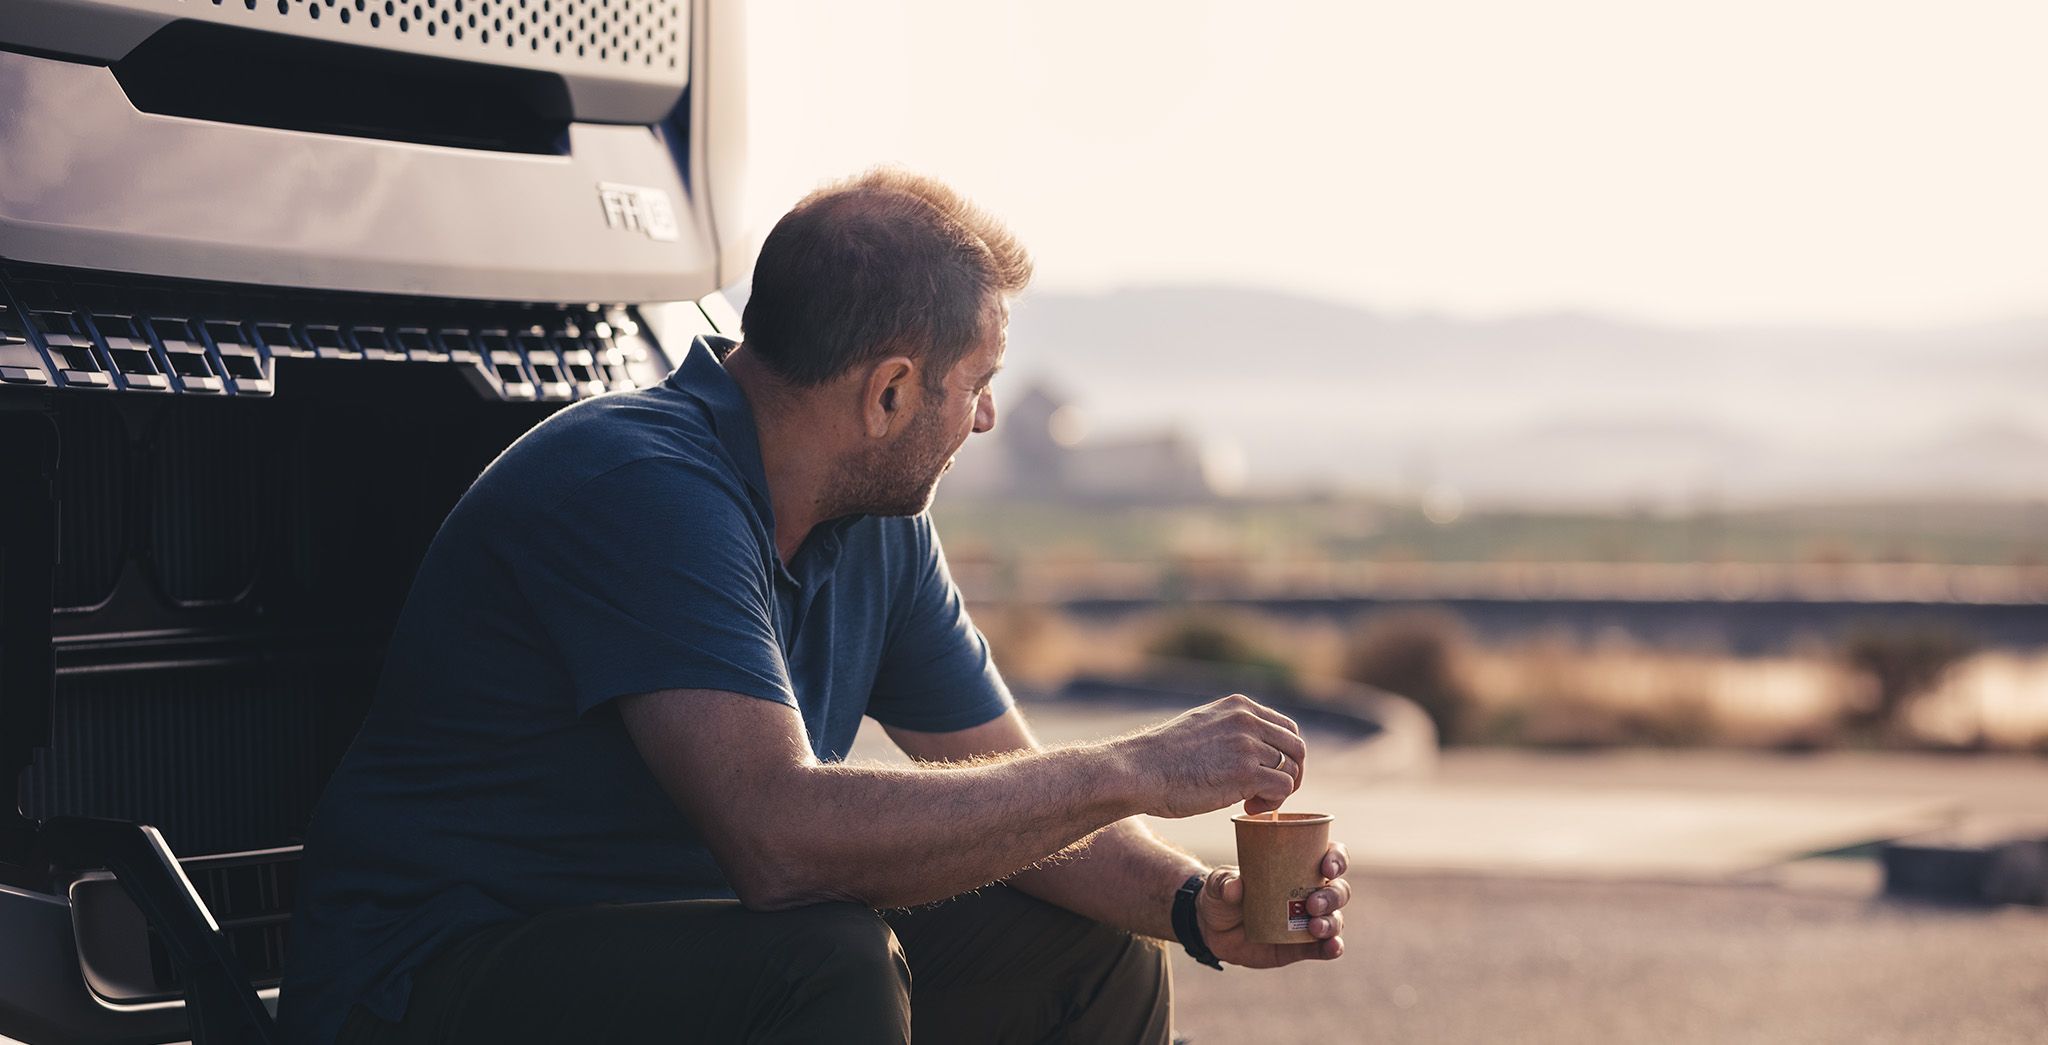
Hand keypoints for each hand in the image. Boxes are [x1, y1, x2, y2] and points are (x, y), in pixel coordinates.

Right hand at [1121, 694, 1305, 817]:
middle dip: (1291, 773)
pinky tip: (1248, 808)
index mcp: (1238, 706)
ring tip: (1250, 803)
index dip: (1285, 754)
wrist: (1138, 771)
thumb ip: (1230, 731)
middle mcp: (1247, 720)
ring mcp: (1248, 745)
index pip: (1285, 727)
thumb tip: (1253, 750)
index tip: (1267, 773)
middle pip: (1297, 748)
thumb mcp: (1201, 727)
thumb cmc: (1162, 758)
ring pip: (1291, 770)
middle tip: (1267, 793)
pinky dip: (1272, 803)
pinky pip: (1283, 787)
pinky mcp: (1245, 772)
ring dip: (1277, 792)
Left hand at [1195, 843, 1349, 968]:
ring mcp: (1309, 920)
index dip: (1336, 859)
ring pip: (1335, 919)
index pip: (1329, 856)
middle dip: (1332, 896)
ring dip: (1332, 923)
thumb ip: (1224, 882)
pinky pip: (1324, 947)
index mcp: (1298, 866)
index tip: (1326, 868)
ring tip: (1315, 927)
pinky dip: (1332, 947)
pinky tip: (1332, 948)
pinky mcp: (1302, 947)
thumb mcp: (1218, 882)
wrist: (1212, 930)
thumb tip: (1235, 887)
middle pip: (1338, 890)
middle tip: (1312, 904)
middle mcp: (1310, 892)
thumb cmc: (1222, 894)